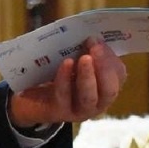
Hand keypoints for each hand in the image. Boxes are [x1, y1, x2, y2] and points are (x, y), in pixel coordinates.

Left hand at [7, 37, 126, 126]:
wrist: (30, 98)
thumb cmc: (57, 76)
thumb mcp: (74, 62)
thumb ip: (84, 51)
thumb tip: (89, 35)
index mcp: (105, 88)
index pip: (118, 75)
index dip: (112, 58)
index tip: (100, 40)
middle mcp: (97, 103)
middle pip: (109, 89)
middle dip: (105, 67)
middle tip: (96, 47)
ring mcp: (79, 111)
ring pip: (89, 96)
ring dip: (88, 76)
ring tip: (84, 58)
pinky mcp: (59, 112)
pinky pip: (64, 95)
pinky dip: (65, 78)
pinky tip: (66, 64)